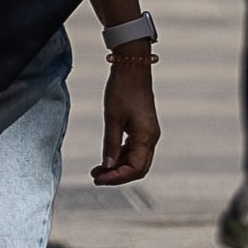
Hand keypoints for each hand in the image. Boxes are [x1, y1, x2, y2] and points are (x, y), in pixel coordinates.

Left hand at [93, 53, 160, 186]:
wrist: (132, 68)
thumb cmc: (122, 90)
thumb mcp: (113, 119)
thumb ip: (110, 144)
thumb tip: (107, 166)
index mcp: (147, 137)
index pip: (135, 169)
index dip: (116, 178)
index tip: (98, 179)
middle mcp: (151, 138)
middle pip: (138, 168)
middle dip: (117, 175)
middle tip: (96, 177)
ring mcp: (148, 133)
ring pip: (136, 160)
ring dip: (118, 167)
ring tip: (97, 169)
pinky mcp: (143, 128)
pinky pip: (134, 149)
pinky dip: (121, 156)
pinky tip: (107, 157)